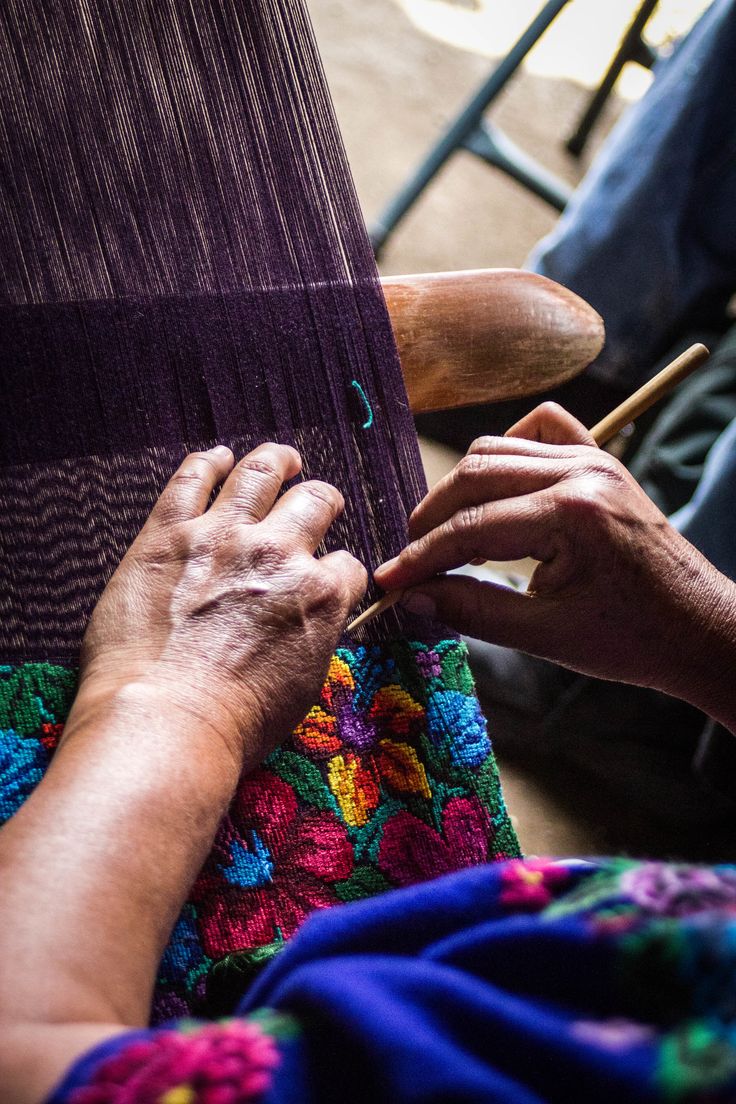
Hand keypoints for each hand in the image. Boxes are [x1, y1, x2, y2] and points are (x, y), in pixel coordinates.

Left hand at [77, 443, 366, 769]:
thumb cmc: (235, 721)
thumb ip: (313, 636)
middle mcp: (278, 553)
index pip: (346, 564)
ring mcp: (222, 537)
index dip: (338, 569)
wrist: (167, 720)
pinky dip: (208, 462)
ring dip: (276, 461)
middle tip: (317, 501)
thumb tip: (310, 622)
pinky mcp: (168, 534)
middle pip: (314, 502)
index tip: (327, 575)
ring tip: (281, 458)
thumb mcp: (303, 685)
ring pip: (259, 474)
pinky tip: (216, 458)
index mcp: (319, 594)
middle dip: (321, 500)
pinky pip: (192, 479)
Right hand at [375, 404, 735, 709]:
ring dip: (462, 490)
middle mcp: (582, 472)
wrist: (696, 629)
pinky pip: (541, 429)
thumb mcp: (545, 636)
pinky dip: (508, 451)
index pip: (471, 527)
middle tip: (412, 561)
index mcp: (572, 515)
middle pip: (475, 475)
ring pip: (497, 449)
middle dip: (432, 519)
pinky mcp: (600, 460)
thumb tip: (414, 596)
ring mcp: (594, 459)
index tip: (390, 579)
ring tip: (447, 536)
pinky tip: (497, 490)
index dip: (422, 556)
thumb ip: (473, 611)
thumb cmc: (632, 639)